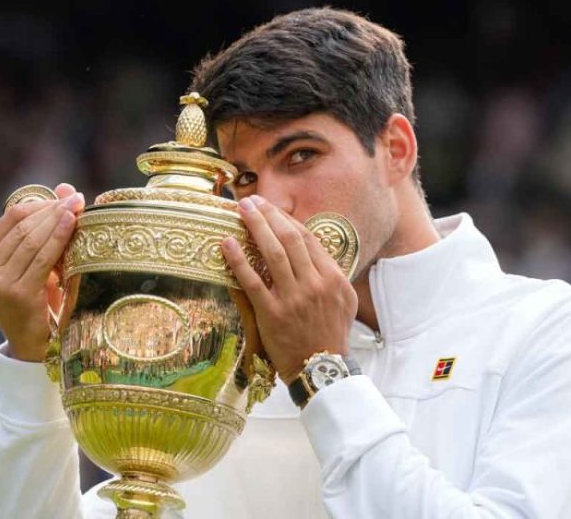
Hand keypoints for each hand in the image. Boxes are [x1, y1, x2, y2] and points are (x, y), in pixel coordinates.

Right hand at [0, 183, 84, 361]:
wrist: (34, 344)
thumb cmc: (39, 298)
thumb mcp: (39, 261)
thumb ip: (47, 226)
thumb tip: (66, 188)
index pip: (13, 216)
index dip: (42, 203)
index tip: (67, 197)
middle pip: (23, 226)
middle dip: (53, 209)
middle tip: (78, 199)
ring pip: (32, 239)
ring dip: (58, 221)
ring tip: (79, 208)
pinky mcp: (17, 294)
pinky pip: (42, 259)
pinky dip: (58, 238)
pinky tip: (72, 225)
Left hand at [221, 195, 357, 383]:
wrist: (321, 368)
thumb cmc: (331, 335)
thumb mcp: (344, 301)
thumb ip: (331, 275)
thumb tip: (313, 251)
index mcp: (332, 278)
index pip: (307, 239)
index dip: (286, 219)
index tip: (271, 208)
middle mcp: (314, 284)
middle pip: (289, 239)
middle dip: (268, 215)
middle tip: (251, 202)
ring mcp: (293, 298)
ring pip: (272, 253)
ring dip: (254, 227)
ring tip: (241, 211)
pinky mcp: (272, 314)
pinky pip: (251, 281)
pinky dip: (237, 260)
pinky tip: (226, 244)